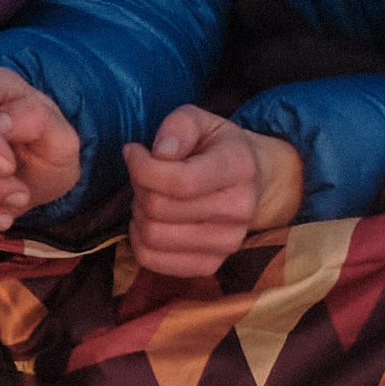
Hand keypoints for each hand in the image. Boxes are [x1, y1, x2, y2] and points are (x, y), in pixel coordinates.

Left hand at [126, 105, 301, 277]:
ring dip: (138, 213)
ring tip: (150, 195)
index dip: (142, 167)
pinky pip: (153, 261)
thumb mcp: (202, 121)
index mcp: (238, 168)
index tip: (133, 151)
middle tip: (144, 173)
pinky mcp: (211, 264)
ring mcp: (227, 243)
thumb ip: (180, 126)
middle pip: (160, 208)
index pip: (180, 181)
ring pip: (153, 236)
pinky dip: (139, 240)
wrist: (251, 181)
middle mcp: (239, 210)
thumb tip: (161, 153)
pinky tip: (149, 220)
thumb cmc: (217, 148)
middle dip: (139, 186)